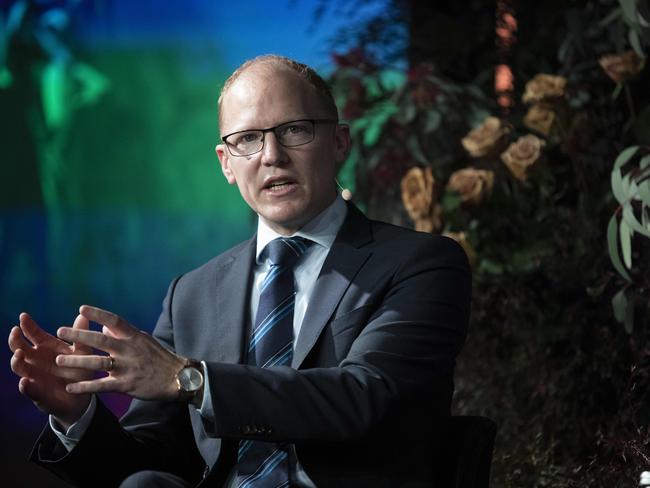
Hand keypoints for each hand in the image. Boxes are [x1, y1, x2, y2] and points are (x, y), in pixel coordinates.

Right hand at [9, 313, 93, 428]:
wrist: (81, 396)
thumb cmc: (80, 369)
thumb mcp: (82, 352)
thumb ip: (80, 335)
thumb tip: (83, 315)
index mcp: (47, 347)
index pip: (33, 334)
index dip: (27, 325)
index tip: (23, 316)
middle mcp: (36, 359)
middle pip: (20, 347)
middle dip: (16, 340)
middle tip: (15, 331)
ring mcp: (33, 375)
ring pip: (19, 367)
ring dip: (17, 361)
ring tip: (19, 354)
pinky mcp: (36, 392)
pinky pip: (28, 389)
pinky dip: (25, 386)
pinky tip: (25, 382)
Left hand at [55, 305, 186, 400]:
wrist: (178, 378)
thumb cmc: (159, 357)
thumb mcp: (144, 340)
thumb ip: (124, 334)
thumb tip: (104, 327)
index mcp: (134, 336)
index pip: (114, 321)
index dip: (98, 314)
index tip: (81, 308)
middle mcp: (129, 349)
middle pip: (100, 340)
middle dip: (79, 335)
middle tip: (60, 331)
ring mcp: (127, 367)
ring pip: (97, 363)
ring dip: (76, 362)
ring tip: (58, 361)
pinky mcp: (126, 385)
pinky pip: (101, 386)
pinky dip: (85, 387)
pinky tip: (70, 388)